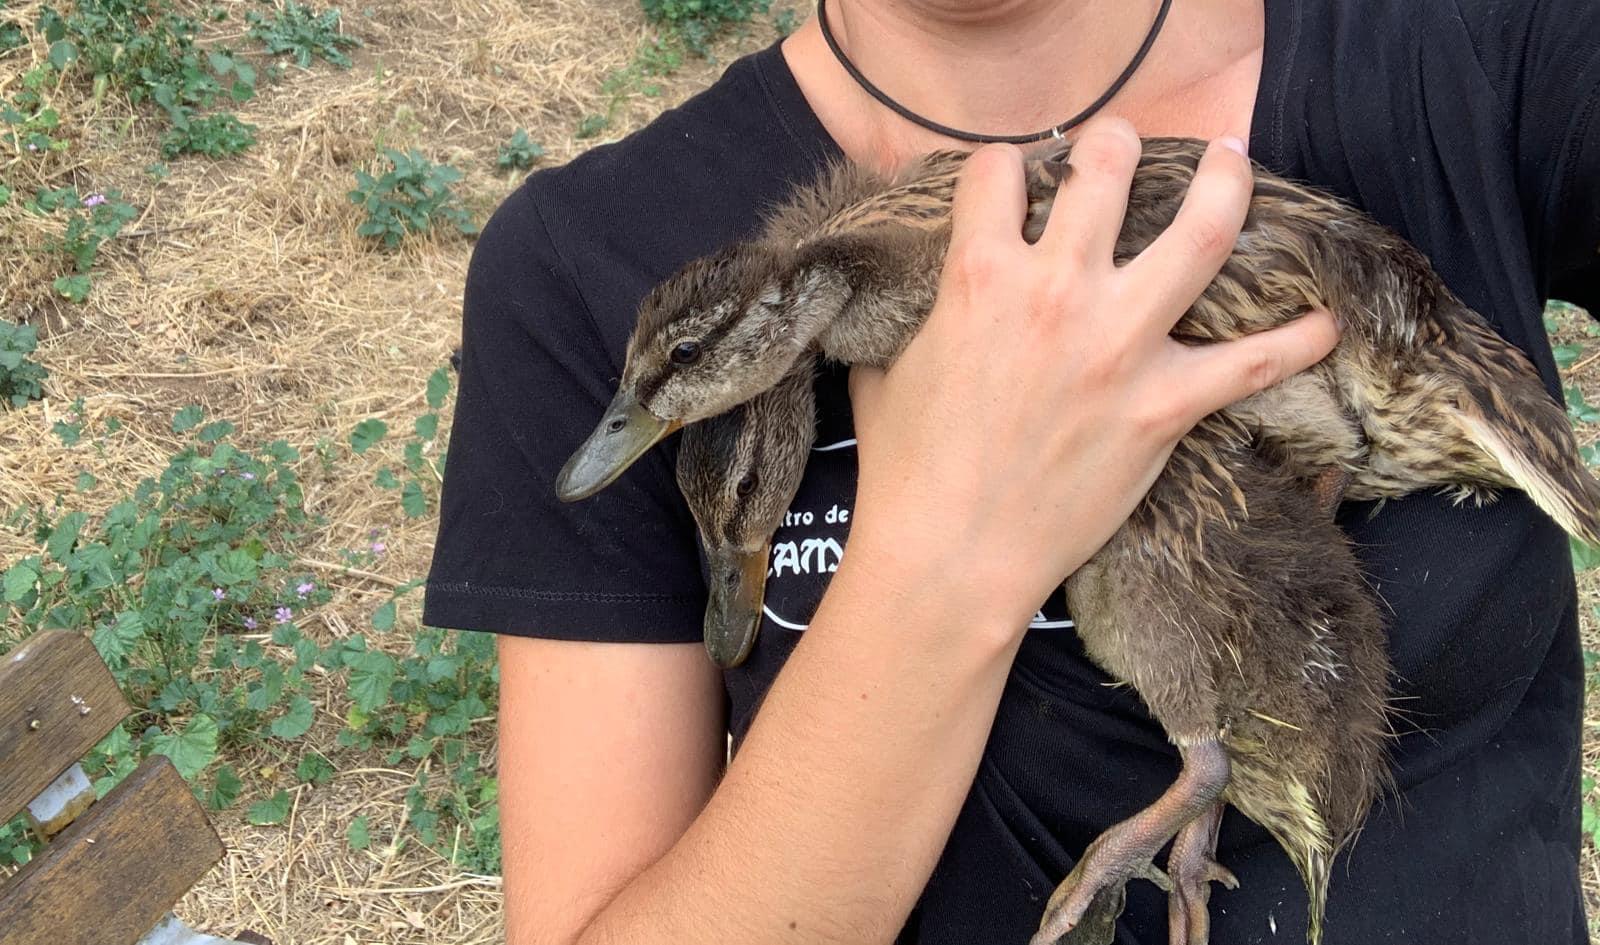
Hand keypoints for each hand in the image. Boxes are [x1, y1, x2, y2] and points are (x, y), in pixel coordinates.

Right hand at [844, 119, 1339, 637]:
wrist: (950, 555)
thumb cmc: (906, 468)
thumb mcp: (889, 366)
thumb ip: (923, 310)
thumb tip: (937, 294)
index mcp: (979, 276)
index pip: (996, 172)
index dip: (1003, 169)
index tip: (1013, 181)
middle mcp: (1057, 292)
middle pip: (1106, 170)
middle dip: (1114, 141)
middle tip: (1121, 146)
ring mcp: (1119, 346)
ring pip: (1200, 234)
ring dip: (1224, 186)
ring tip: (1231, 163)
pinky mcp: (1163, 406)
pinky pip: (1252, 362)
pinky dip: (1298, 341)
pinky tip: (1326, 323)